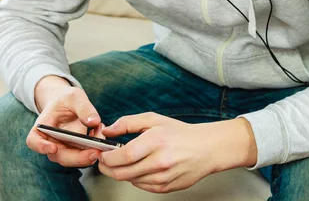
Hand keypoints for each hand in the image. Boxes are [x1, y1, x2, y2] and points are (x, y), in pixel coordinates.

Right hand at [26, 78, 104, 167]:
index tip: (53, 148)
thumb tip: (94, 122)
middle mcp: (50, 141)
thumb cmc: (67, 99)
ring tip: (100, 132)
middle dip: (77, 157)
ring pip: (74, 159)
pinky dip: (95, 147)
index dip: (41, 147)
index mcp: (43, 126)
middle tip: (95, 151)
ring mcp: (63, 148)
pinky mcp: (75, 150)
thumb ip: (83, 107)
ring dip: (90, 152)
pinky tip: (100, 132)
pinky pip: (84, 155)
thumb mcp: (75, 96)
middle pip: (58, 156)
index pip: (34, 141)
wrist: (69, 104)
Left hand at [98, 112, 257, 193]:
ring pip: (130, 180)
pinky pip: (141, 186)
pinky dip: (136, 178)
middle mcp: (160, 161)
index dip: (107, 157)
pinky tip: (141, 167)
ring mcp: (163, 177)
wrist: (207, 149)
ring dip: (122, 172)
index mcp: (156, 141)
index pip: (123, 155)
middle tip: (104, 161)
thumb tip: (108, 130)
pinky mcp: (166, 188)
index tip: (102, 154)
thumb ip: (128, 123)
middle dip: (107, 168)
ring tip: (126, 161)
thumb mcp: (155, 120)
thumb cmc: (181, 133)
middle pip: (122, 173)